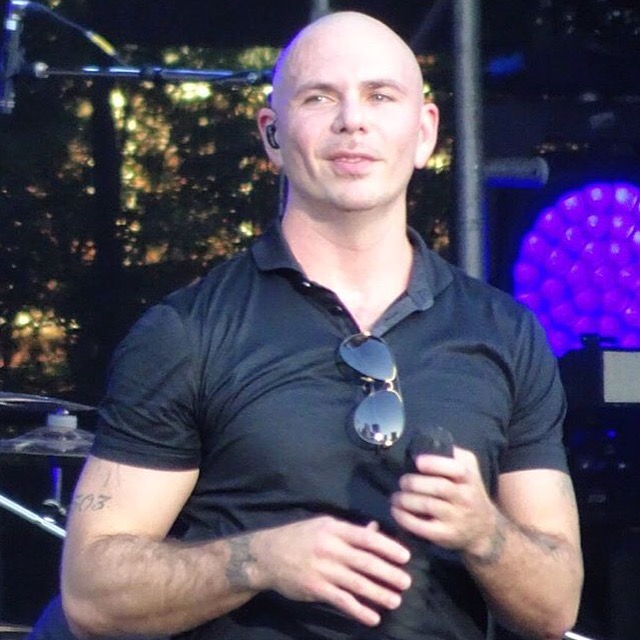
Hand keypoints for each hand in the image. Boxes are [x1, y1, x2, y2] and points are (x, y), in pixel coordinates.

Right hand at [250, 516, 411, 625]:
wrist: (267, 555)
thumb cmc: (299, 537)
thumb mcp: (323, 526)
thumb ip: (350, 530)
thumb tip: (376, 529)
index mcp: (334, 529)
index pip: (366, 538)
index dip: (387, 547)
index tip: (405, 556)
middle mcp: (330, 548)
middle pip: (365, 561)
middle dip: (388, 573)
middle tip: (406, 582)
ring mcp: (322, 569)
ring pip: (356, 583)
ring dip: (378, 593)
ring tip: (396, 600)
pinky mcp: (315, 588)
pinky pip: (341, 600)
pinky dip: (359, 610)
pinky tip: (373, 617)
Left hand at [390, 447, 498, 558]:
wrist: (484, 529)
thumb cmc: (470, 492)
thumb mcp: (470, 470)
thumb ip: (455, 455)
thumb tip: (429, 441)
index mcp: (469, 479)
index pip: (456, 470)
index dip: (435, 464)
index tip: (418, 462)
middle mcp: (465, 498)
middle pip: (439, 487)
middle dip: (414, 482)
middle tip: (402, 482)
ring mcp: (456, 518)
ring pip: (428, 506)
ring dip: (406, 500)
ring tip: (395, 497)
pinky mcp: (446, 536)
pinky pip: (423, 527)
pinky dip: (405, 518)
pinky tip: (396, 511)